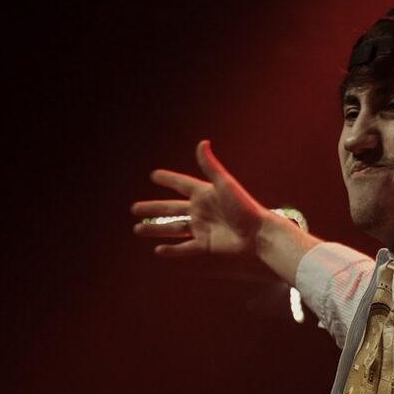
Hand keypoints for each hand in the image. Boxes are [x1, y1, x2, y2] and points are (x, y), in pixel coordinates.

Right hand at [131, 140, 269, 272]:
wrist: (259, 234)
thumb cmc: (244, 207)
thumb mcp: (225, 184)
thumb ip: (210, 166)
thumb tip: (202, 142)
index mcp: (204, 193)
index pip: (181, 184)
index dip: (168, 180)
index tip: (154, 175)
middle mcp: (201, 210)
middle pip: (171, 208)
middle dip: (153, 208)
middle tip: (134, 208)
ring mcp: (202, 228)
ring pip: (173, 229)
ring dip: (156, 229)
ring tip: (138, 229)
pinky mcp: (206, 245)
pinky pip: (185, 248)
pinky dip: (172, 250)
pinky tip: (158, 250)